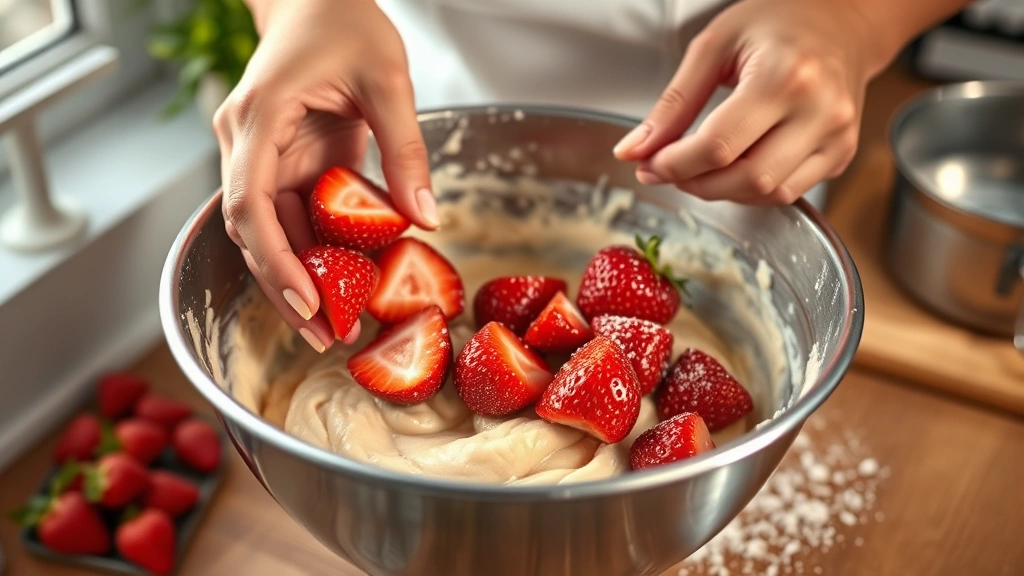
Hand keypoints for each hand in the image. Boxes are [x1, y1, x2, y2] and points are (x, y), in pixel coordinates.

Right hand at [214, 0, 434, 352]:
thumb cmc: (345, 23)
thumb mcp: (388, 82)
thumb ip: (405, 151)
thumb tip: (426, 220)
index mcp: (259, 119)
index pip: (249, 204)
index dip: (275, 260)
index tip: (308, 301)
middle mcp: (246, 143)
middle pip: (253, 232)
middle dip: (286, 288)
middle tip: (326, 337)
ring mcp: (260, 155)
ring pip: (270, 232)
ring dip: (299, 279)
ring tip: (336, 326)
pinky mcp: (283, 162)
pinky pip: (294, 217)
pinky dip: (316, 252)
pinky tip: (344, 283)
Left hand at [614, 0, 888, 204]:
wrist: (841, 22)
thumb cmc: (778, 23)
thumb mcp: (714, 46)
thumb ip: (672, 103)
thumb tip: (633, 151)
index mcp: (786, 76)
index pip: (718, 146)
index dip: (674, 165)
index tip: (648, 164)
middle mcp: (820, 111)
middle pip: (746, 179)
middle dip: (696, 184)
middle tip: (668, 170)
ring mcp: (837, 137)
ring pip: (768, 194)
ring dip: (723, 191)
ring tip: (698, 167)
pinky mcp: (841, 154)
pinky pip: (788, 192)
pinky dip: (751, 190)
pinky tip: (732, 167)